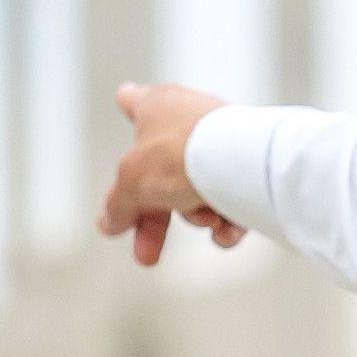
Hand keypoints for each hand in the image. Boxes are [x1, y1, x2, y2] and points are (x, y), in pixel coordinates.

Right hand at [95, 82, 244, 266]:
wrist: (242, 162)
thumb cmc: (179, 156)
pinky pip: (231, 196)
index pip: (134, 100)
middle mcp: (189, 117)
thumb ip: (118, 205)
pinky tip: (227, 231)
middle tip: (146, 256)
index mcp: (156, 106)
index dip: (128, 104)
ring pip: (197, 189)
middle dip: (155, 221)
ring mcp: (222, 139)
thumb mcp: (132, 185)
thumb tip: (107, 223)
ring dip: (197, 217)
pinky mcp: (249, 162)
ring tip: (207, 222)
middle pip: (161, 174)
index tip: (124, 101)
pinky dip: (228, 219)